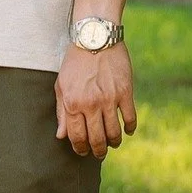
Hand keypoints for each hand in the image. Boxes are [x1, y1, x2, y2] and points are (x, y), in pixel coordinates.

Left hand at [56, 43, 136, 157]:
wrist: (95, 38)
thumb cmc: (75, 62)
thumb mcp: (61, 85)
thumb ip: (61, 112)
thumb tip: (61, 136)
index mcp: (72, 102)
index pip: (76, 136)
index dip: (80, 148)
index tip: (83, 151)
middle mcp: (90, 104)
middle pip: (97, 139)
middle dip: (97, 151)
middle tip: (99, 153)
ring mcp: (109, 100)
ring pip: (114, 133)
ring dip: (114, 143)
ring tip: (112, 144)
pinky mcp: (125, 93)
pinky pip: (130, 119)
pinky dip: (130, 129)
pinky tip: (127, 131)